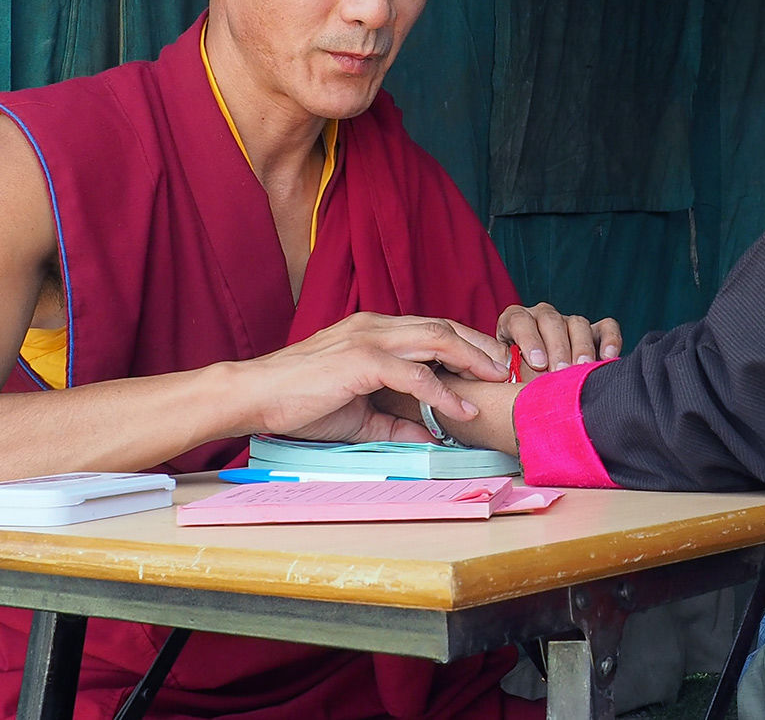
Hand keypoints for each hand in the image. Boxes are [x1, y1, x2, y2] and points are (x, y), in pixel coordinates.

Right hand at [230, 313, 508, 442]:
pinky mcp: (362, 360)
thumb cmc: (298, 401)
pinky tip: (461, 408)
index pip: (433, 329)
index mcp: (374, 331)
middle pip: (444, 327)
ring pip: (437, 339)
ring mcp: (369, 339)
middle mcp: (376, 326)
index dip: (467, 344)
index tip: (492, 366)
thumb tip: (428, 439)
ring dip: (473, 359)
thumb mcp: (357, 414)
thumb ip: (394, 421)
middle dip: (481, 346)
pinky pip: (414, 373)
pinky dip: (443, 392)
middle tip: (510, 367)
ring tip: (498, 379)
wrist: (254, 396)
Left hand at [498, 302, 621, 374]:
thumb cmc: (513, 380)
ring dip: (581, 346)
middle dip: (557, 347)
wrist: (534, 388)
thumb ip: (496, 366)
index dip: (528, 339)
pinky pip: (606, 327)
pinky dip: (610, 339)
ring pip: (577, 324)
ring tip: (583, 368)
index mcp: (515, 321)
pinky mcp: (594, 332)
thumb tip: (500, 369)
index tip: (537, 363)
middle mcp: (542, 317)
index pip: (519, 320)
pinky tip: (609, 357)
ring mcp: (569, 323)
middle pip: (550, 321)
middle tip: (560, 371)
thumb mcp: (497, 371)